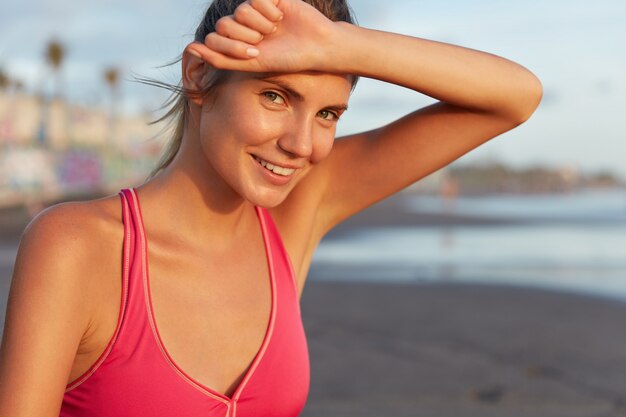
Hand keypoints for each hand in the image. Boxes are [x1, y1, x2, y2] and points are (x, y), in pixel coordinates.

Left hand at [186, 0, 342, 72]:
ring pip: (241, 10)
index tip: (254, 53)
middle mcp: (242, 25)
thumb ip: (219, 59)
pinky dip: (267, 9)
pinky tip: (279, 15)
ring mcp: (254, 10)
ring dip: (260, 23)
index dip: (232, 46)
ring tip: (275, 29)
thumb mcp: (252, 64)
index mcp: (236, 42)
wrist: (316, 46)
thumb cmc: (287, 59)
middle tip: (265, 40)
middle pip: (225, 24)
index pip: (215, 38)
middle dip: (246, 35)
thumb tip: (190, 49)